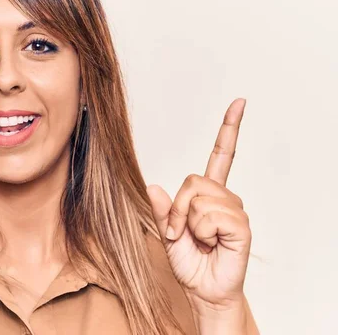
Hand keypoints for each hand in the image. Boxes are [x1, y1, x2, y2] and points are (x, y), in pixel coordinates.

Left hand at [146, 99, 250, 320]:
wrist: (202, 290)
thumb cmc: (189, 261)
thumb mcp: (165, 232)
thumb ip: (160, 209)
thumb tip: (152, 185)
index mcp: (209, 194)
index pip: (222, 155)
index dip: (229, 129)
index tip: (239, 103)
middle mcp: (224, 198)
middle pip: (193, 180)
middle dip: (177, 208)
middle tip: (178, 231)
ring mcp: (234, 211)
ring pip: (199, 199)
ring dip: (187, 223)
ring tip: (197, 240)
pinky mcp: (240, 227)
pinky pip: (211, 216)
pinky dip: (201, 233)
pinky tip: (211, 244)